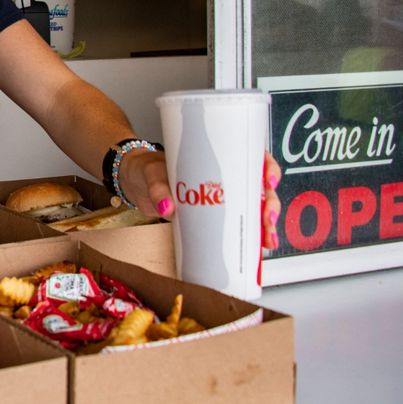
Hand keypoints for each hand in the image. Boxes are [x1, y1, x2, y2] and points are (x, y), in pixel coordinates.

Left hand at [119, 149, 282, 249]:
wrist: (133, 183)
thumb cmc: (147, 168)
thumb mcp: (152, 172)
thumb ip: (158, 188)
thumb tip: (168, 207)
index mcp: (215, 155)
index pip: (252, 155)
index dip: (267, 166)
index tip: (267, 180)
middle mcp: (224, 175)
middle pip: (258, 186)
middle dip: (269, 204)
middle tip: (266, 221)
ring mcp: (220, 196)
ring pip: (252, 208)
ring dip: (264, 225)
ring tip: (265, 241)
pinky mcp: (211, 215)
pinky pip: (235, 224)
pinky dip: (247, 236)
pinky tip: (255, 248)